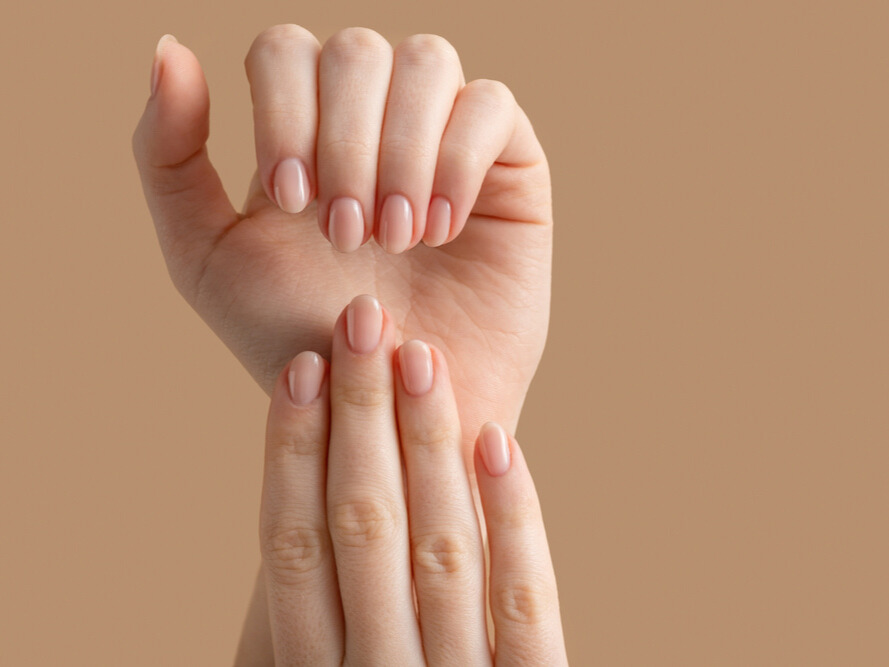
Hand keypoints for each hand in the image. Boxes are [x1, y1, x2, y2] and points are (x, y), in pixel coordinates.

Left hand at [131, 26, 552, 450]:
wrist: (390, 407)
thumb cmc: (299, 341)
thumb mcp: (208, 259)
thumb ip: (168, 158)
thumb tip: (170, 48)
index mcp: (301, 130)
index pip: (287, 49)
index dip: (285, 113)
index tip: (293, 204)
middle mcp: (373, 119)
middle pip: (355, 51)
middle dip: (345, 145)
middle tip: (348, 236)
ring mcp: (442, 133)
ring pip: (426, 61)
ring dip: (401, 150)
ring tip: (395, 238)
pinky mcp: (508, 161)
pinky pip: (489, 105)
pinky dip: (456, 162)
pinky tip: (440, 232)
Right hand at [248, 294, 565, 664]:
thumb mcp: (330, 659)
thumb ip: (319, 600)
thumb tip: (301, 484)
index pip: (292, 550)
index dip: (291, 453)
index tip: (300, 368)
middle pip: (362, 527)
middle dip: (359, 416)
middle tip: (362, 320)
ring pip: (440, 548)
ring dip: (427, 442)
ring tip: (419, 354)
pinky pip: (525, 601)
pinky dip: (510, 515)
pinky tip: (497, 438)